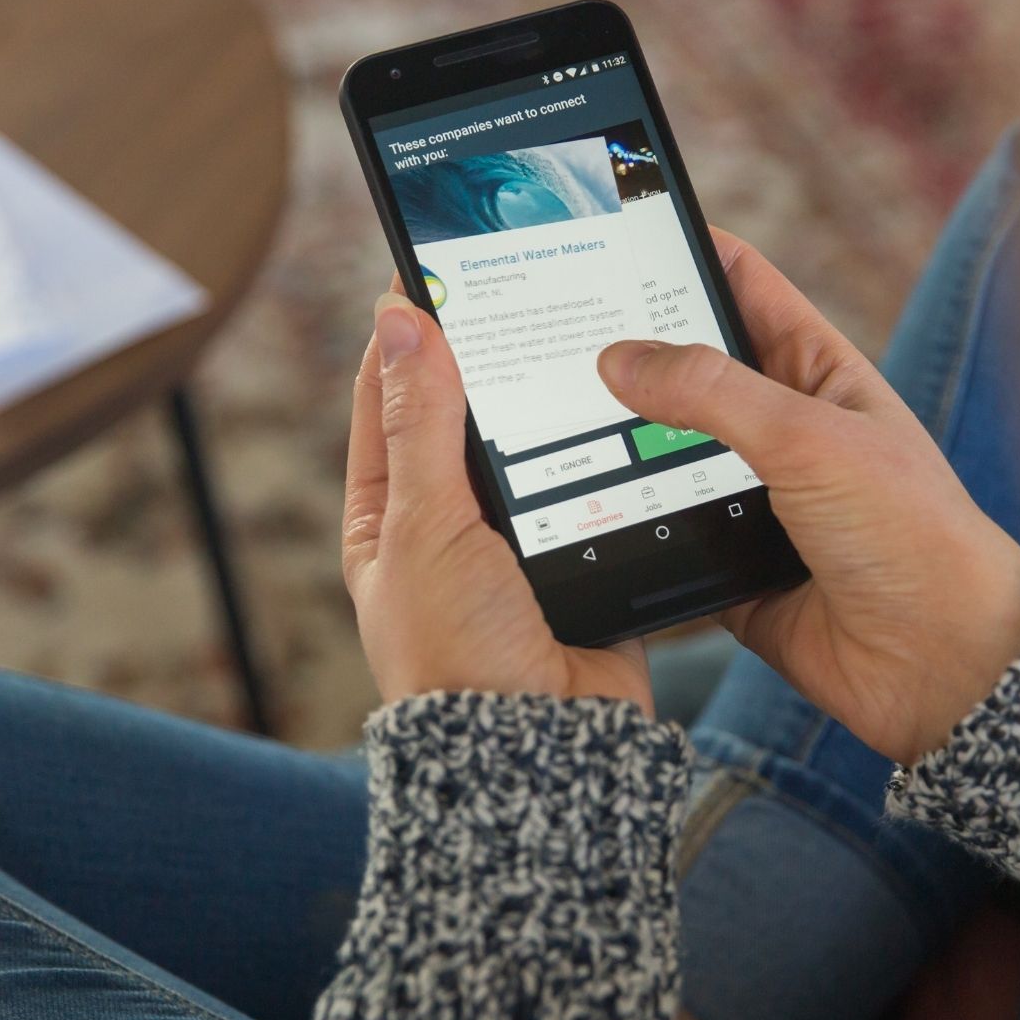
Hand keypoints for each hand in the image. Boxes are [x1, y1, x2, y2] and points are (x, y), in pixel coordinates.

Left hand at [343, 283, 649, 710]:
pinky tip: (632, 406)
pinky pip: (598, 485)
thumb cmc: (459, 657)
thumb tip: (401, 320)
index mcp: (387, 517)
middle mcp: (449, 527)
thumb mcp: (426, 525)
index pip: (389, 397)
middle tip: (527, 281)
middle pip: (469, 415)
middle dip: (495, 358)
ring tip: (583, 331)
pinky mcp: (583, 558)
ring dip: (558, 402)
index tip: (439, 265)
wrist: (544, 753)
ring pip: (540, 443)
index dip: (410, 331)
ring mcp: (518, 544)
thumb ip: (420, 421)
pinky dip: (611, 450)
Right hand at [597, 230, 1019, 762]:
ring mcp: (754, 502)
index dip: (684, 253)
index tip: (613, 227)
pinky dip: (628, 533)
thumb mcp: (809, 438)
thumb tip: (621, 357)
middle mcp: (783, 433)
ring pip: (663, 461)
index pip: (741, 287)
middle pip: (687, 377)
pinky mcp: (731, 570)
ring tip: (538, 421)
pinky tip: (576, 517)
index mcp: (817, 374)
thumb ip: (711, 393)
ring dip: (617, 453)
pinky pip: (663, 541)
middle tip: (546, 332)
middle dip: (626, 357)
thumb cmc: (912, 535)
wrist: (941, 665)